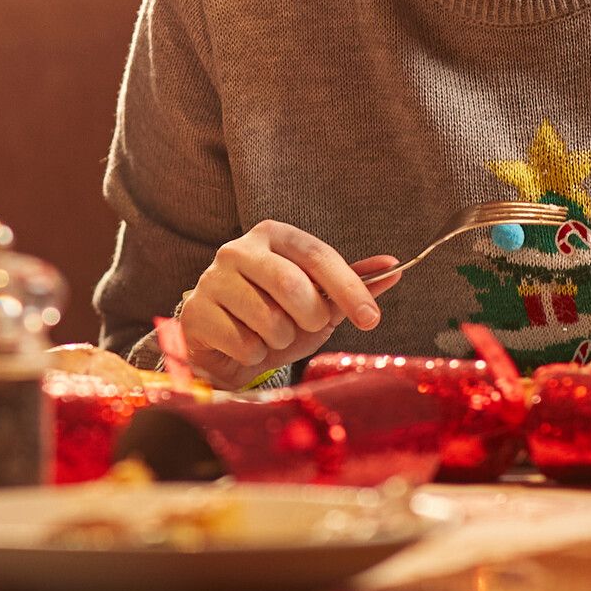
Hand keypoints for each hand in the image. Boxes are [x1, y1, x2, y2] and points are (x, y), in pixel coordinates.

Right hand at [176, 221, 403, 389]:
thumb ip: (351, 283)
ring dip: (281, 339)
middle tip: (307, 325)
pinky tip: (245, 345)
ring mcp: (212, 279)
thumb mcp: (318, 299)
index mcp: (272, 236)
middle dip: (310, 318)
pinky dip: (255, 355)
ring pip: (269, 320)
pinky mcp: (196, 312)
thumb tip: (394, 266)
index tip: (371, 319)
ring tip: (270, 334)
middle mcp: (238, 250)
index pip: (318, 255)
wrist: (225, 347)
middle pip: (292, 285)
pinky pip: (245, 344)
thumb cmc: (276, 316)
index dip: (349, 288)